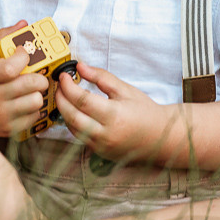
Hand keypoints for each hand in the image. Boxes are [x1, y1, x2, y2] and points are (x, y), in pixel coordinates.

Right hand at [0, 21, 48, 136]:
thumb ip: (1, 37)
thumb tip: (24, 24)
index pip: (11, 67)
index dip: (24, 57)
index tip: (23, 54)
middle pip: (30, 84)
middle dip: (39, 75)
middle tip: (35, 73)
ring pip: (36, 101)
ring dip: (37, 92)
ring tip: (30, 88)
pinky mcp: (6, 129)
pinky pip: (34, 116)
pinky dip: (34, 108)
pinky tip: (25, 101)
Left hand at [55, 62, 171, 162]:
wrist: (159, 136)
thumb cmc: (145, 111)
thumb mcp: (125, 89)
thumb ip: (101, 77)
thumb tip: (80, 67)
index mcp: (114, 115)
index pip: (82, 100)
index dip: (68, 87)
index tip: (64, 76)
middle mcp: (106, 134)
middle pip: (72, 116)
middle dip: (60, 99)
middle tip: (59, 86)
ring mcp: (101, 146)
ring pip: (72, 128)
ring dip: (64, 111)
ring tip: (64, 97)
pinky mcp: (99, 152)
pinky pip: (79, 136)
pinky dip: (72, 123)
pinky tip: (74, 111)